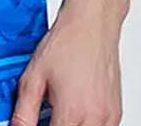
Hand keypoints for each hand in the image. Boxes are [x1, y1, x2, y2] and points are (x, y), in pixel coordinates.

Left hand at [11, 8, 121, 125]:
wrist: (92, 24)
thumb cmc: (67, 43)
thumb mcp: (34, 76)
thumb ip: (24, 110)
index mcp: (71, 111)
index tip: (36, 124)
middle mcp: (94, 118)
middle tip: (48, 115)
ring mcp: (109, 117)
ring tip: (61, 111)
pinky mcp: (116, 113)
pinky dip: (87, 125)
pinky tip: (76, 110)